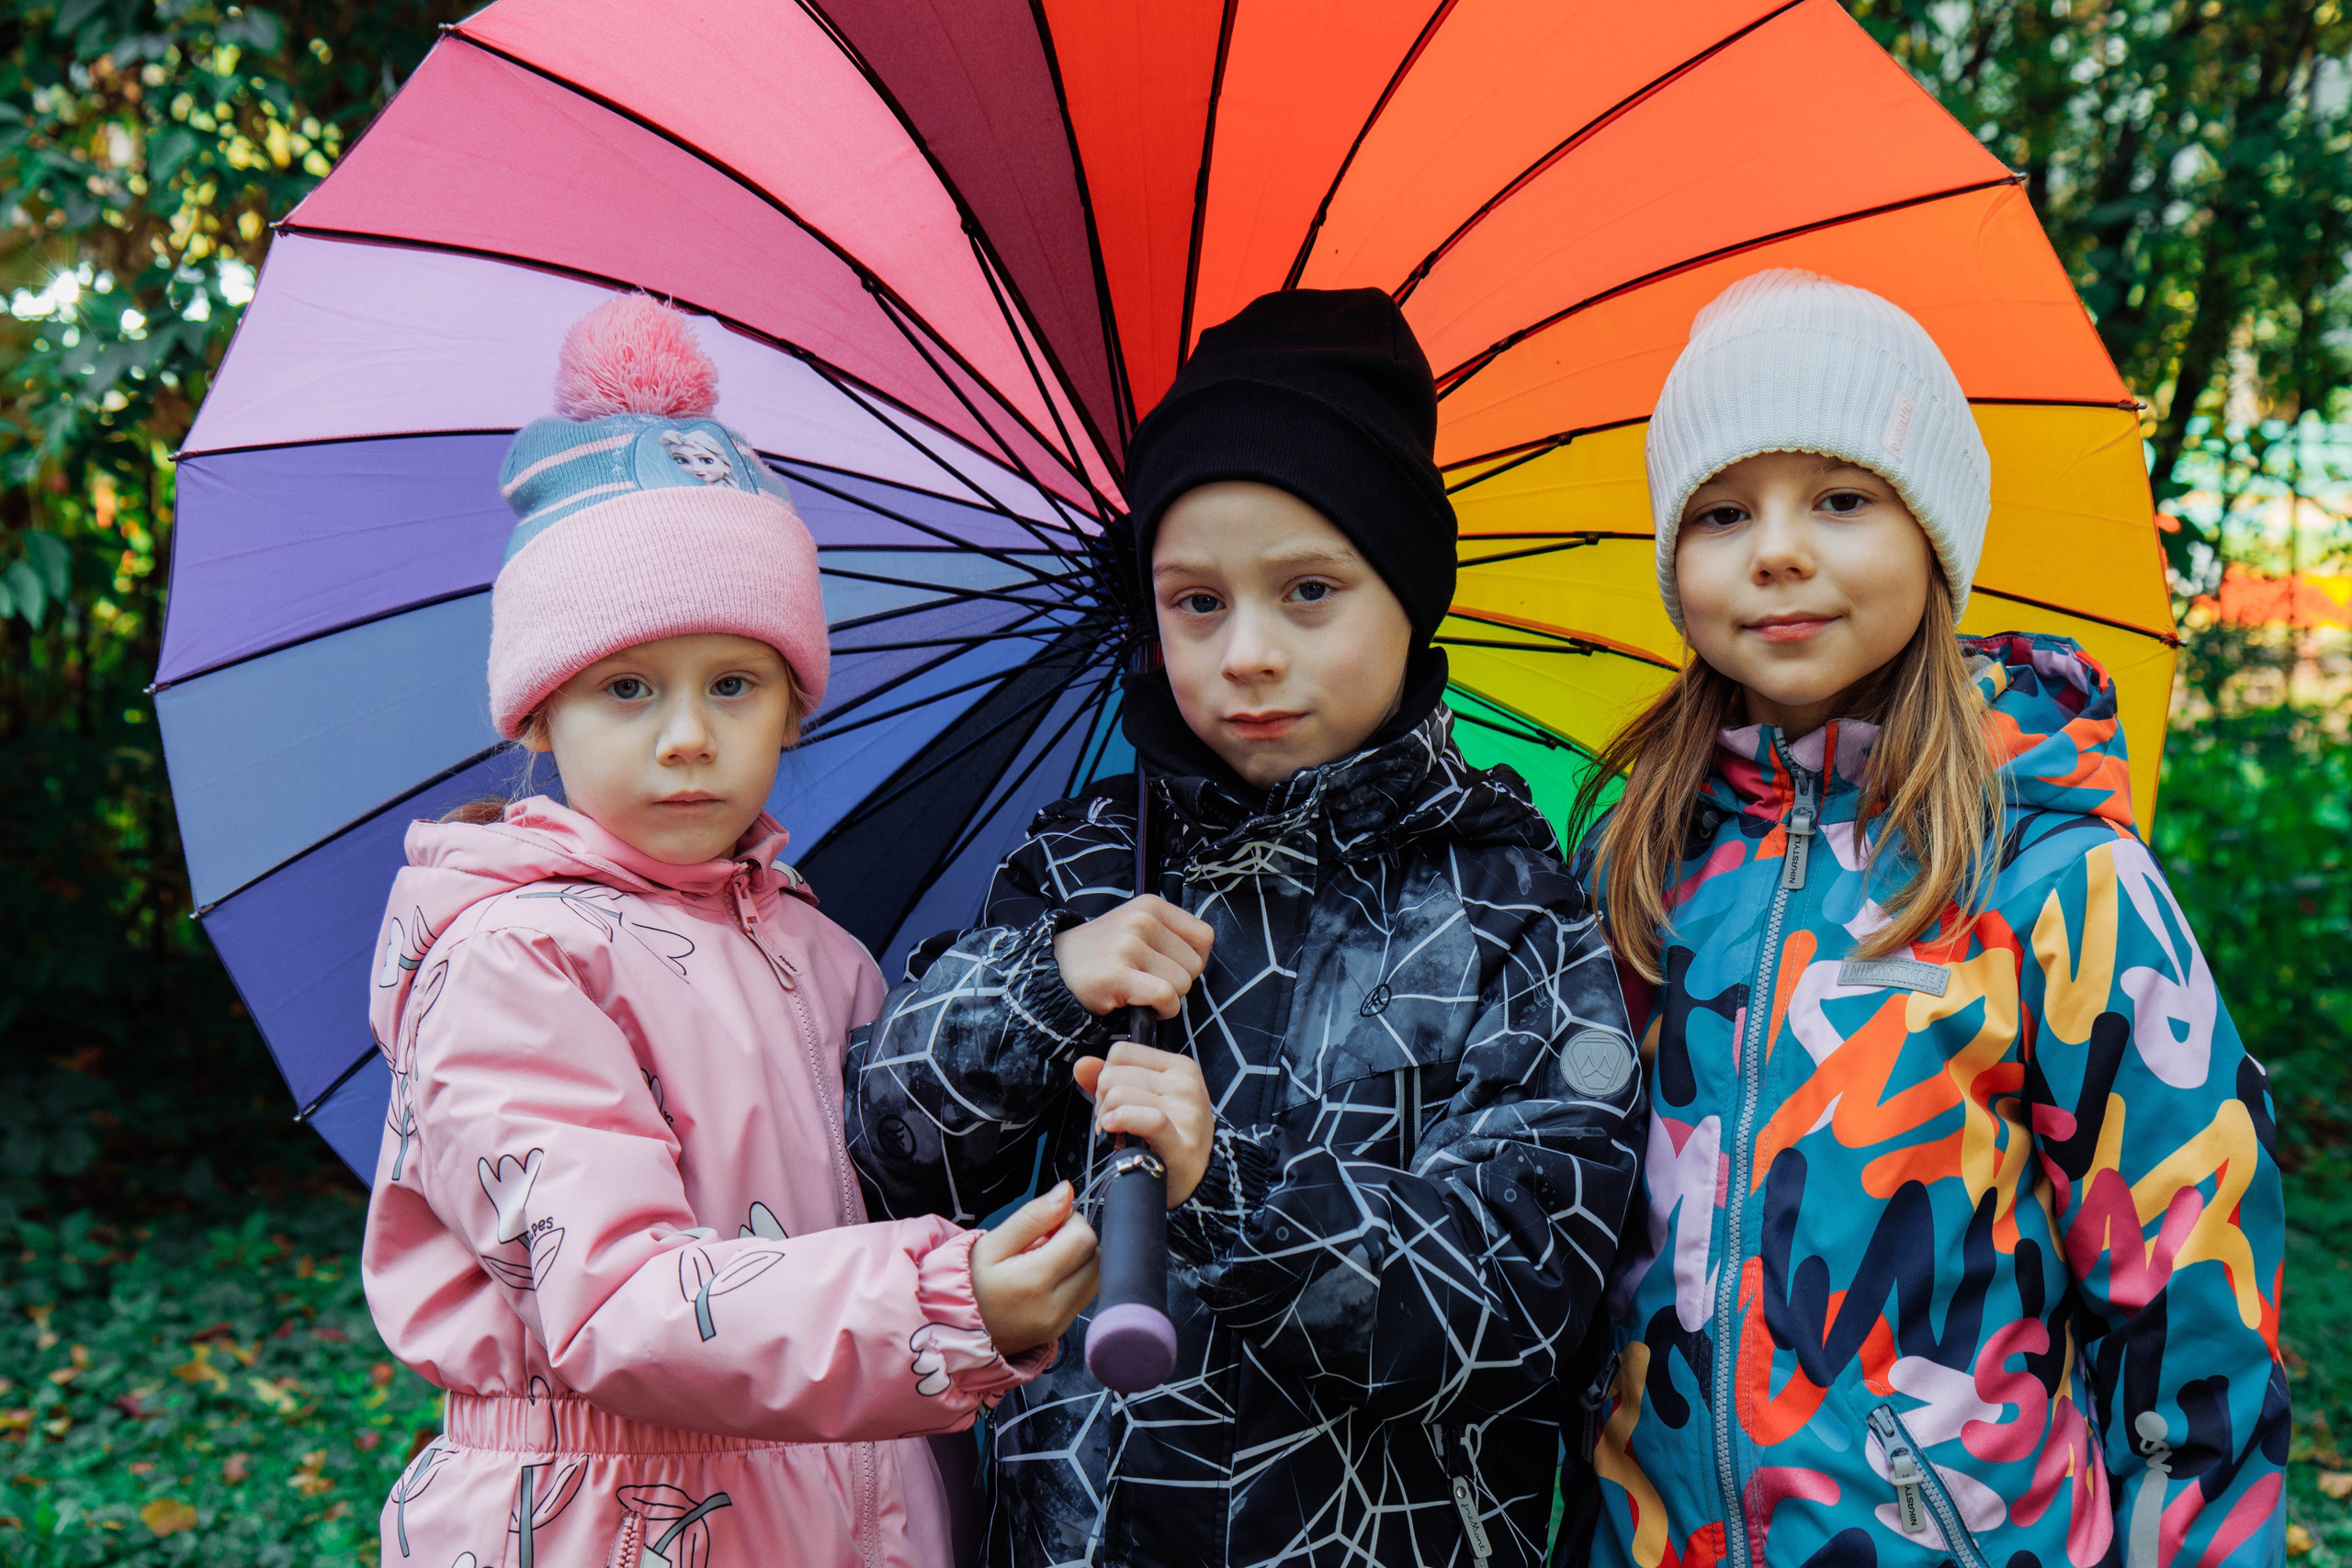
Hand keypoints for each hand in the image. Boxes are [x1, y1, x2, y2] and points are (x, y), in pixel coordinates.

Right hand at [971, 1182, 1098, 1356]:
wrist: (954, 1329)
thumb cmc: (969, 1283)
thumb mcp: (990, 1244)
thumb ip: (1032, 1216)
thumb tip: (1067, 1192)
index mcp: (1032, 1281)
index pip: (1083, 1238)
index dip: (1071, 1220)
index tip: (1050, 1222)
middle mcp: (1052, 1307)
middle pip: (1096, 1258)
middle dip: (1078, 1239)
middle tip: (1047, 1239)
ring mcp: (1059, 1322)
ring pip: (1096, 1277)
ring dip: (1080, 1259)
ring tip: (1047, 1258)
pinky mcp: (1061, 1329)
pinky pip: (1084, 1295)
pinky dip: (1074, 1279)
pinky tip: (1048, 1277)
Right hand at [1052, 895, 1213, 1018]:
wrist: (1056, 969)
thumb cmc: (1104, 954)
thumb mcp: (1136, 927)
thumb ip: (1170, 935)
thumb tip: (1201, 958)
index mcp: (1151, 906)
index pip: (1204, 938)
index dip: (1193, 960)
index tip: (1170, 967)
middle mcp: (1142, 920)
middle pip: (1195, 965)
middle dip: (1177, 982)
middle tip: (1147, 981)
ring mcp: (1129, 945)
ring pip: (1182, 984)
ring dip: (1167, 999)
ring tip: (1139, 991)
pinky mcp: (1118, 974)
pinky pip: (1165, 997)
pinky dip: (1162, 1010)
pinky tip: (1141, 1006)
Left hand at [1074, 1043, 1213, 1207]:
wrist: (1197, 1180)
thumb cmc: (1168, 1138)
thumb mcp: (1144, 1100)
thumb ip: (1112, 1078)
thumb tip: (1082, 1064)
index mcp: (1178, 1066)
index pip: (1121, 1052)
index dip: (1105, 1075)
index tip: (1111, 1100)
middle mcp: (1185, 1083)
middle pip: (1114, 1074)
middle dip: (1102, 1101)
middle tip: (1111, 1123)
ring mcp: (1186, 1110)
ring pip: (1119, 1094)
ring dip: (1107, 1118)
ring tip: (1117, 1133)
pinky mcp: (1181, 1139)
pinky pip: (1140, 1117)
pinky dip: (1119, 1122)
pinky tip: (1116, 1134)